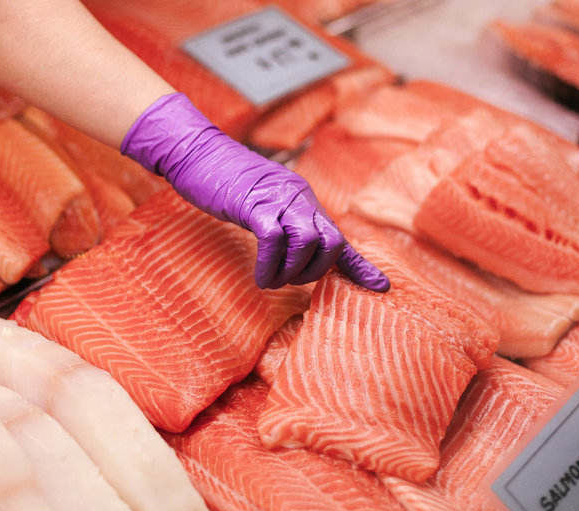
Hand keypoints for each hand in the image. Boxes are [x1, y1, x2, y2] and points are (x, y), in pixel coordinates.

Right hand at [121, 93, 388, 290]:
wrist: (197, 153)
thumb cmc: (228, 185)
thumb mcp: (264, 206)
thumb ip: (284, 225)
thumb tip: (300, 252)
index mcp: (304, 202)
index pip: (340, 237)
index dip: (360, 266)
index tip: (381, 287)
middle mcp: (299, 198)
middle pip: (331, 242)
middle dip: (315, 271)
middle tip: (288, 279)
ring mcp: (277, 199)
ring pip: (308, 242)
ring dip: (291, 272)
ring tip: (271, 280)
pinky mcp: (253, 204)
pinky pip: (274, 240)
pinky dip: (269, 266)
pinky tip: (260, 277)